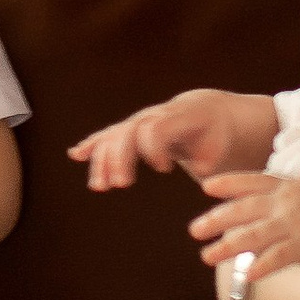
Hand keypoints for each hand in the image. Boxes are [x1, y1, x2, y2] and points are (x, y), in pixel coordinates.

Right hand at [70, 87, 278, 191]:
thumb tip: (204, 166)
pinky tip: (76, 154)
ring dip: (104, 159)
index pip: (157, 126)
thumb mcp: (224, 143)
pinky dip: (94, 144)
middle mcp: (158, 114)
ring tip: (99, 186)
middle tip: (118, 185)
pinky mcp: (136, 128)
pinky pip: (112, 133)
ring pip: (116, 134)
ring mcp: (144, 119)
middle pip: (130, 129)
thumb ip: (212, 155)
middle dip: (121, 156)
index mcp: (182, 115)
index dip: (155, 147)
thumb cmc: (224, 134)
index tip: (165, 169)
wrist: (220, 113)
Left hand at [189, 168, 299, 275]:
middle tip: (194, 230)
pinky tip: (246, 275)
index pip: (252, 182)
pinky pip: (276, 257)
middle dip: (215, 219)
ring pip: (251, 235)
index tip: (207, 186)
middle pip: (242, 210)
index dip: (228, 184)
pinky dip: (261, 266)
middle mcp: (285, 204)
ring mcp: (293, 224)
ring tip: (206, 256)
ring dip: (226, 246)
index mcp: (290, 187)